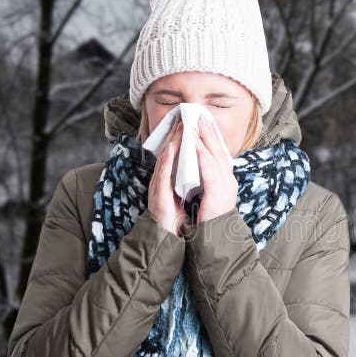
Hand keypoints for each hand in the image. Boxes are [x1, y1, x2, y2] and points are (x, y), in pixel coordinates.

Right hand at [148, 118, 187, 235]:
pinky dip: (166, 160)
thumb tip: (197, 168)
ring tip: (179, 125)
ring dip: (171, 140)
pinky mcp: (158, 196)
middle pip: (169, 152)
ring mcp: (158, 187)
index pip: (175, 155)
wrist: (166, 241)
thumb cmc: (175, 220)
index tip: (189, 122)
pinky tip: (171, 147)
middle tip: (184, 115)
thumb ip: (187, 182)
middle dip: (176, 134)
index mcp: (169, 180)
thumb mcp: (183, 196)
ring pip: (164, 159)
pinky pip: (162, 174)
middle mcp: (162, 180)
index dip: (181, 138)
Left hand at [194, 115, 236, 223]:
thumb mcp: (211, 195)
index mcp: (227, 180)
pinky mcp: (218, 194)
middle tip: (201, 114)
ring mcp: (226, 187)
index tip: (205, 121)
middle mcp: (229, 181)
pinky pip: (210, 171)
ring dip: (205, 140)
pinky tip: (195, 145)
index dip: (213, 136)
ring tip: (196, 125)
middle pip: (219, 150)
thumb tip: (201, 165)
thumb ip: (208, 180)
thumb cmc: (211, 219)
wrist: (215, 238)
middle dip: (210, 132)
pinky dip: (202, 156)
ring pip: (215, 157)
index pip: (220, 153)